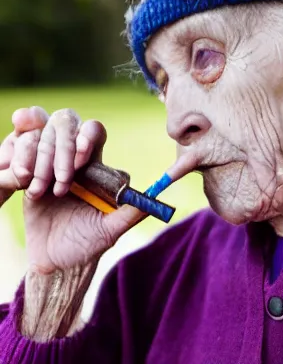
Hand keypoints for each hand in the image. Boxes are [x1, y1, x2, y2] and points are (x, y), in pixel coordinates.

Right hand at [0, 107, 143, 273]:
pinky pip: (22, 150)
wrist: (56, 262)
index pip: (94, 133)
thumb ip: (131, 213)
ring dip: (42, 160)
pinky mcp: (27, 174)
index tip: (83, 157)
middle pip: (67, 126)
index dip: (88, 137)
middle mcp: (73, 159)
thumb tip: (155, 199)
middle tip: (63, 180)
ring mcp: (48, 164)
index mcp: (96, 166)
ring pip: (42, 136)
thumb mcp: (111, 230)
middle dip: (64, 148)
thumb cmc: (88, 243)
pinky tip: (28, 186)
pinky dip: (23, 162)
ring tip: (43, 190)